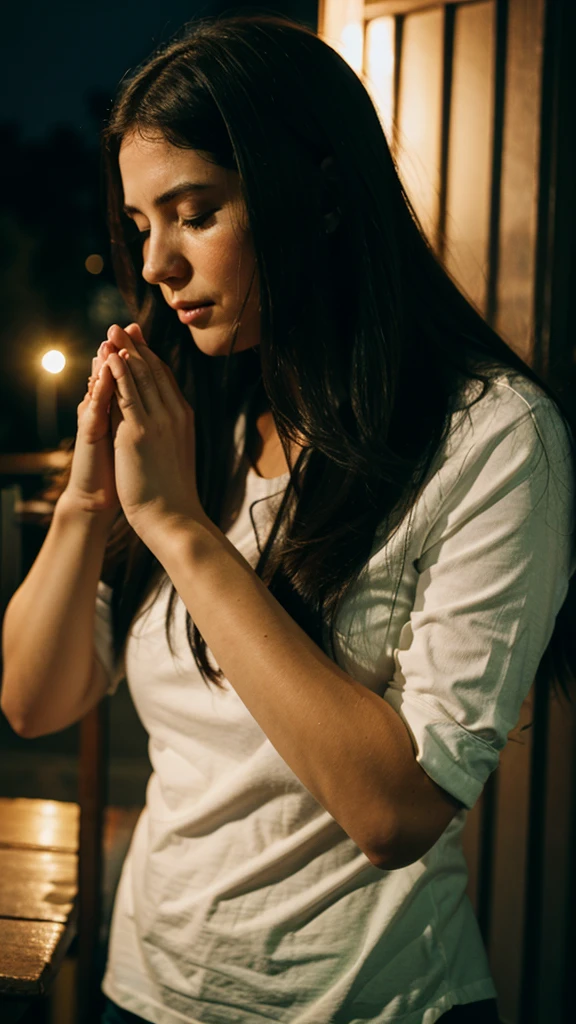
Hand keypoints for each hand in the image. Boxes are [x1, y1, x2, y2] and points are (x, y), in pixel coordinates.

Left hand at [101, 323, 205, 546]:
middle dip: (135, 347)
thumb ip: (171, 431)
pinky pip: (127, 396)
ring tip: (111, 334)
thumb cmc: (173, 493)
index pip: (165, 379)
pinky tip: (109, 359)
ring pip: (140, 378)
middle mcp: (175, 414)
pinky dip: (118, 374)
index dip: (149, 357)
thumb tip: (168, 424)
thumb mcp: (177, 453)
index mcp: (184, 418)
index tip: (137, 341)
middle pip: (153, 371)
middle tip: (121, 327)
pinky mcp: (139, 433)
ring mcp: (158, 422)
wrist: (173, 516)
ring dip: (124, 352)